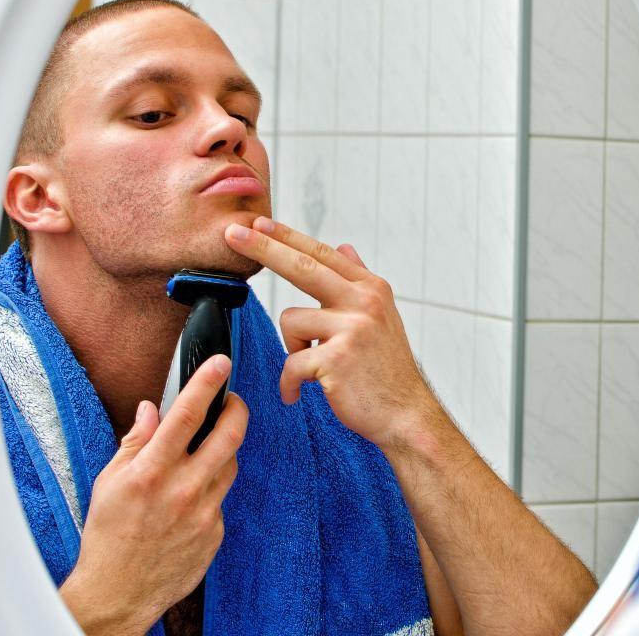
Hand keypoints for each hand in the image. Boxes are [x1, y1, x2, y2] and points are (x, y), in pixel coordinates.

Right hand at [59, 354, 247, 635]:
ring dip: (223, 450)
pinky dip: (211, 488)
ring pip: (231, 464)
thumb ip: (134, 443)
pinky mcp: (216, 532)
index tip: (221, 362)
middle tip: (232, 400)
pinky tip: (191, 496)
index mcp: (151, 472)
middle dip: (237, 409)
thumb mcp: (108, 483)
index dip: (207, 383)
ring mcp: (204, 512)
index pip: (187, 415)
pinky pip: (222, 498)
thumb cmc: (108, 536)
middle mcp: (183, 490)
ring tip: (203, 451)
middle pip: (229, 435)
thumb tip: (150, 410)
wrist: (118, 593)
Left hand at [224, 217, 443, 449]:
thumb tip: (344, 247)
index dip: (288, 236)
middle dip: (263, 247)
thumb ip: (358, 280)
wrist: (406, 415)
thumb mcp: (381, 317)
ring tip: (311, 370)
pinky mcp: (337, 358)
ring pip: (291, 321)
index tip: (259, 223)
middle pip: (302, 266)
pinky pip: (291, 362)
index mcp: (371, 289)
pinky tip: (299, 394)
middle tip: (231, 234)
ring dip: (293, 349)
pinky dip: (290, 383)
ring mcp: (352, 328)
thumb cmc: (387, 371)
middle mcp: (364, 301)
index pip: (322, 254)